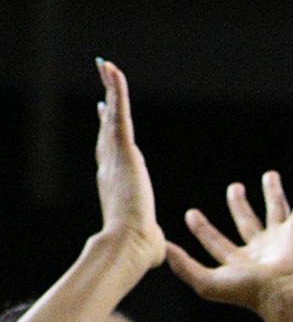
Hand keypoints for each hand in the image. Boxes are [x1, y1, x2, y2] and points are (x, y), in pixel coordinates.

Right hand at [92, 60, 164, 266]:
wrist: (129, 244)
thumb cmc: (140, 251)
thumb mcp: (149, 241)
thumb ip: (153, 241)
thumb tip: (159, 255)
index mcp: (118, 186)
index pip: (112, 155)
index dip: (108, 137)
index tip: (106, 121)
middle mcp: (111, 167)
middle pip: (107, 130)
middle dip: (106, 106)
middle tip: (105, 85)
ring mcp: (115, 157)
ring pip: (112, 116)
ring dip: (110, 89)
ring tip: (106, 65)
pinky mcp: (123, 150)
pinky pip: (120, 113)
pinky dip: (116, 90)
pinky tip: (112, 69)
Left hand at [166, 169, 292, 311]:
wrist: (283, 293)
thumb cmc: (248, 292)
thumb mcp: (207, 282)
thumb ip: (184, 266)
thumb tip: (164, 247)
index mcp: (240, 263)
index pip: (217, 242)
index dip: (203, 229)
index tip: (191, 214)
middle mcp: (261, 250)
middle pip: (248, 222)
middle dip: (239, 205)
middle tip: (234, 187)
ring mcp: (281, 239)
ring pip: (276, 210)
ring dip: (273, 193)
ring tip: (270, 175)